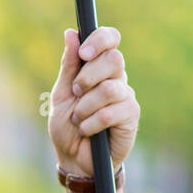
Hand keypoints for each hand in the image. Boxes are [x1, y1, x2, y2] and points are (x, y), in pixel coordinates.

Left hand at [47, 26, 137, 178]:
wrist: (74, 159)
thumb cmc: (68, 127)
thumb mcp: (61, 95)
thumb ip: (68, 66)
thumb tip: (71, 33)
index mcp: (99, 68)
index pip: (110, 39)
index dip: (100, 40)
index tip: (83, 54)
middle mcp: (116, 78)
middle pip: (114, 59)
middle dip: (87, 77)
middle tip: (76, 93)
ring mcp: (125, 96)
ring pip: (109, 89)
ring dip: (85, 106)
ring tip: (78, 119)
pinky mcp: (131, 116)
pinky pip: (110, 112)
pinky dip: (91, 123)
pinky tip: (88, 130)